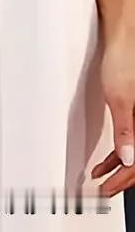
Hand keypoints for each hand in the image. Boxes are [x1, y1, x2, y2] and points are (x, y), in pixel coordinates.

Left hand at [89, 36, 134, 196]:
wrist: (123, 40)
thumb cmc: (124, 62)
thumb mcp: (120, 99)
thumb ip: (125, 131)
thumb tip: (127, 159)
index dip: (123, 181)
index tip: (106, 190)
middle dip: (122, 180)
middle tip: (102, 190)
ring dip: (119, 169)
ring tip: (100, 178)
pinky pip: (132, 143)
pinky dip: (119, 155)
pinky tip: (105, 161)